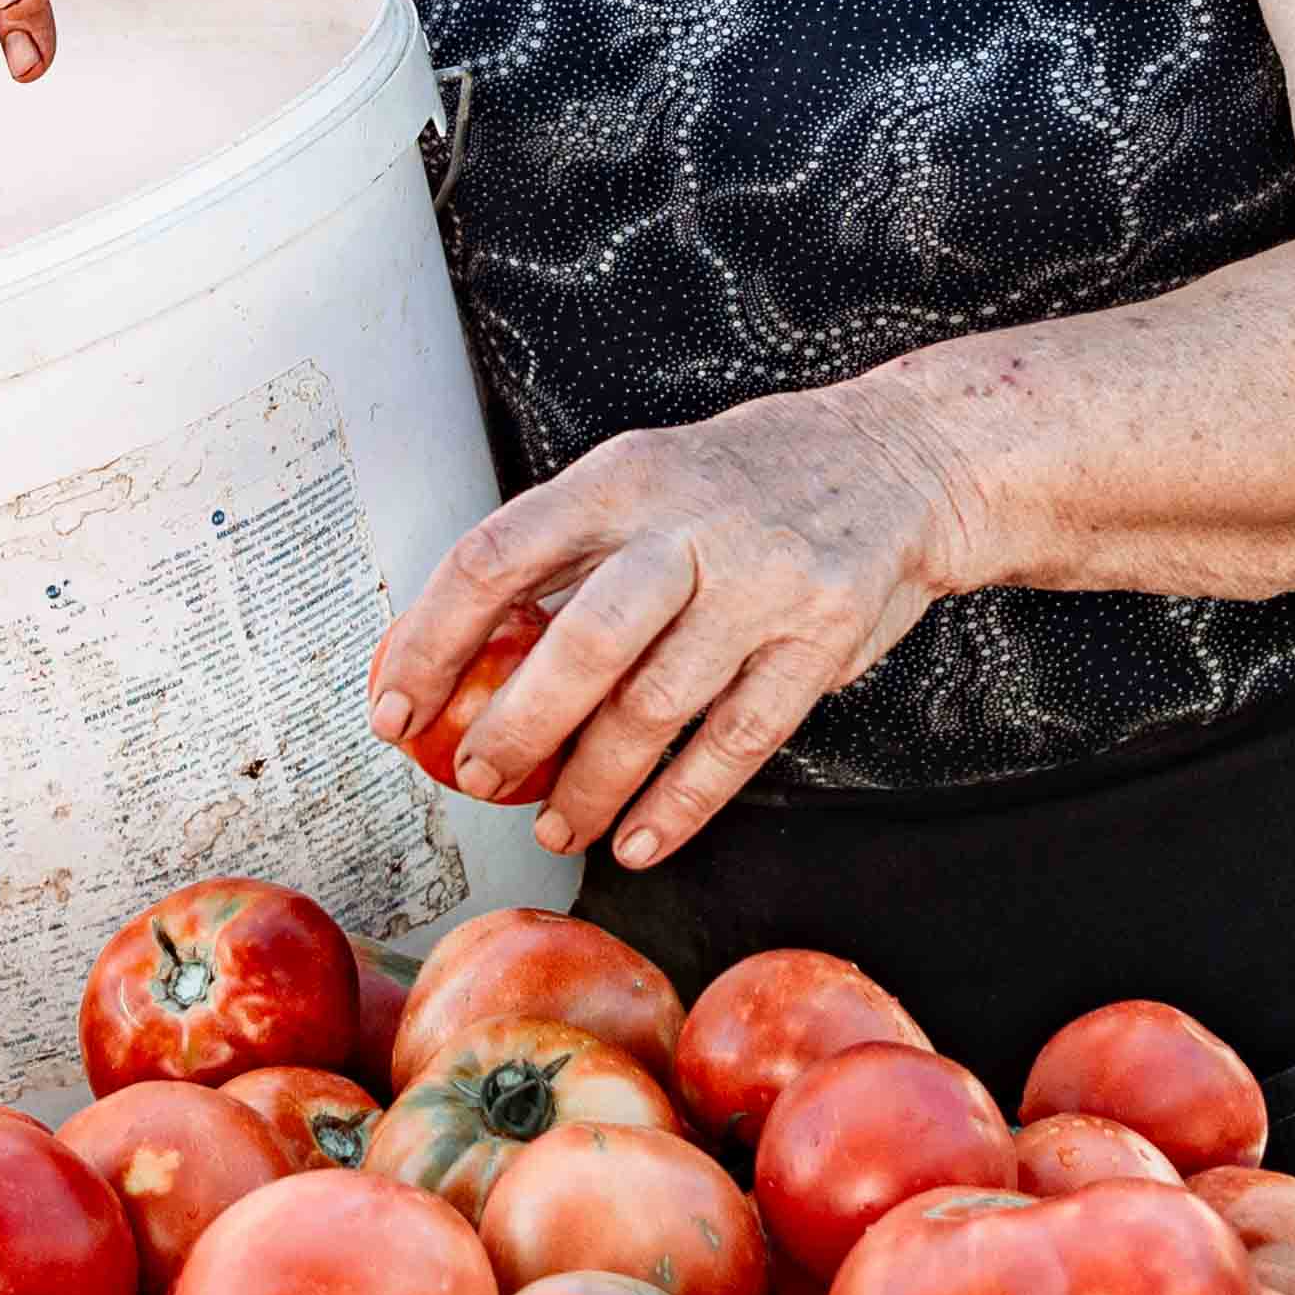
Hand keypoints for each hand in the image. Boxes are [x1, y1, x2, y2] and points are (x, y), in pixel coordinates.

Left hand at [368, 388, 971, 872]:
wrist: (898, 456)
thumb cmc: (746, 479)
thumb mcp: (647, 475)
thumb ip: (569, 553)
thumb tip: (461, 653)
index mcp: (621, 478)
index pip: (496, 557)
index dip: (432, 641)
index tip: (395, 706)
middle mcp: (690, 527)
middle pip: (582, 642)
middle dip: (516, 727)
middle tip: (475, 778)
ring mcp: (763, 585)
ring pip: (657, 707)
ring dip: (592, 784)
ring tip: (554, 825)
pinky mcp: (820, 640)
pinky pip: (737, 741)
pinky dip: (679, 803)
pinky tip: (639, 838)